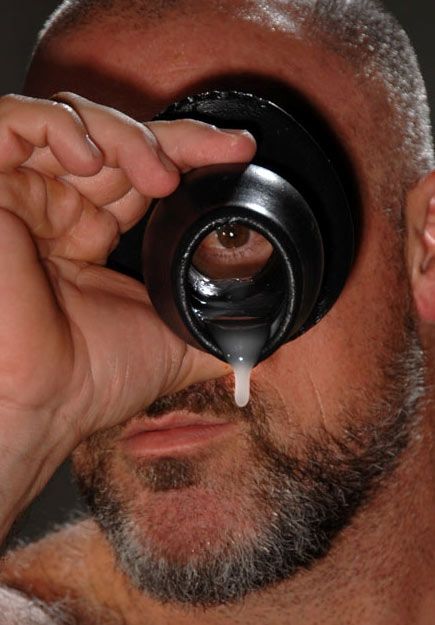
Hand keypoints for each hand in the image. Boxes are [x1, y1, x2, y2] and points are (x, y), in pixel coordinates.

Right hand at [0, 92, 255, 461]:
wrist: (44, 402)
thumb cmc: (93, 379)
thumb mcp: (174, 344)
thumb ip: (215, 329)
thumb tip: (264, 337)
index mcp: (90, 235)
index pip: (140, 172)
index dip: (187, 152)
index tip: (238, 150)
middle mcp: (57, 210)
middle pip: (114, 138)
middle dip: (172, 139)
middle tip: (214, 155)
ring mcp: (22, 196)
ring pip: (70, 121)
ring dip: (125, 134)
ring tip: (158, 174)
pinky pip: (11, 123)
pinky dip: (57, 125)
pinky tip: (90, 158)